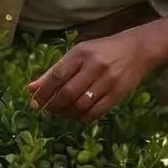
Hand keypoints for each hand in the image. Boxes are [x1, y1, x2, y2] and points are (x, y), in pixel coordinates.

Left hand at [28, 31, 151, 122]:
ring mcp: (108, 80)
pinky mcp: (118, 93)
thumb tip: (31, 89)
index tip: (34, 103)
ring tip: (62, 113)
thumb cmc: (102, 51)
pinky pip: (96, 112)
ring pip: (81, 105)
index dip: (43, 92)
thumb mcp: (77, 54)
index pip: (56, 76)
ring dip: (67, 114)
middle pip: (68, 93)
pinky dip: (83, 118)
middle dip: (54, 106)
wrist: (137, 50)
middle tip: (48, 111)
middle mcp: (94, 66)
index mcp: (81, 53)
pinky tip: (79, 116)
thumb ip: (54, 71)